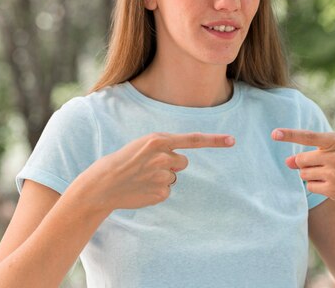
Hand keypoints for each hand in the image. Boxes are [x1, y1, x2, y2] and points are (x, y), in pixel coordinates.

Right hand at [83, 132, 234, 212]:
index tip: (232, 140)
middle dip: (171, 164)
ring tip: (142, 178)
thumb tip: (180, 162)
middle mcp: (163, 156)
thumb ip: (163, 148)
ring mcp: (162, 176)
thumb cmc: (123, 161)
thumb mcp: (142, 146)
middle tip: (149, 167)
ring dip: (162, 178)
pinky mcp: (161, 193)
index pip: (193, 140)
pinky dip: (157, 191)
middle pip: (182, 162)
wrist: (102, 184)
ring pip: (174, 177)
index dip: (215, 140)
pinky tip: (142, 189)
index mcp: (158, 140)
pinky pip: (167, 191)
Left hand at [272, 128, 334, 210]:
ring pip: (303, 174)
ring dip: (310, 175)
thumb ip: (312, 152)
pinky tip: (332, 185)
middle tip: (321, 166)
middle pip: (301, 160)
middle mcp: (334, 156)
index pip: (308, 136)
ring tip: (329, 175)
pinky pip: (310, 187)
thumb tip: (287, 162)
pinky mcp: (332, 189)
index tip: (273, 133)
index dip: (289, 135)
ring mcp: (333, 173)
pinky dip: (316, 186)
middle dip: (304, 164)